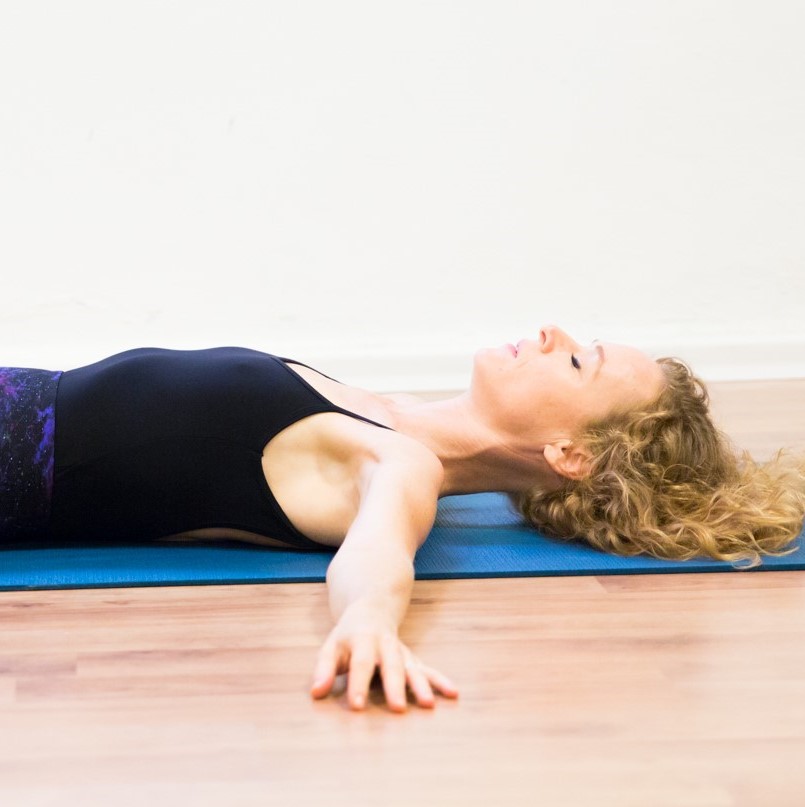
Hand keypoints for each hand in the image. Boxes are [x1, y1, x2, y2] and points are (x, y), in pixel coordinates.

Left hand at [310, 607, 457, 711]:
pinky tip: (453, 693)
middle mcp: (385, 644)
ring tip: (428, 704)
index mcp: (362, 640)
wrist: (373, 608)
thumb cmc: (348, 636)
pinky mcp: (412, 658)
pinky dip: (440, 681)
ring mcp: (401, 651)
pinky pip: (427, 669)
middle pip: (390, 665)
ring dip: (421, 686)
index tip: (358, 706)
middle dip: (395, 687)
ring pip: (412, 668)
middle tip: (397, 709)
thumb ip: (324, 670)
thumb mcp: (332, 647)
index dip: (358, 684)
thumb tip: (316, 693)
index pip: (360, 663)